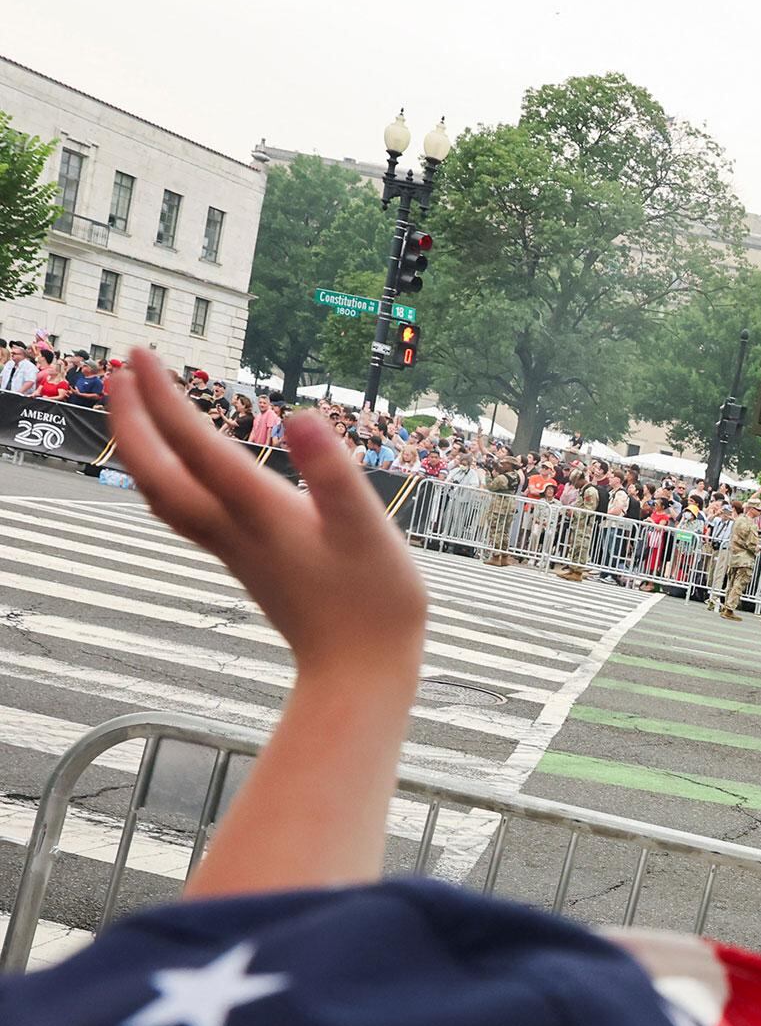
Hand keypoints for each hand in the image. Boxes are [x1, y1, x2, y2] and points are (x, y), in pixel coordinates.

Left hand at [106, 352, 426, 686]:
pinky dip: (166, 481)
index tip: (140, 353)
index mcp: (257, 511)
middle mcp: (232, 528)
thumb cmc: (374, 605)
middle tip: (121, 371)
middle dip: (132, 419)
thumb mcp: (368, 530)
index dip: (163, 396)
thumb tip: (303, 417)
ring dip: (141, 449)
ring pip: (162, 494)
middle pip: (156, 472)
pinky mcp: (244, 561)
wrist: (360, 672)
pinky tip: (179, 472)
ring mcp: (233, 548)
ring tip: (136, 410)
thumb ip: (334, 472)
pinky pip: (183, 513)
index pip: (194, 444)